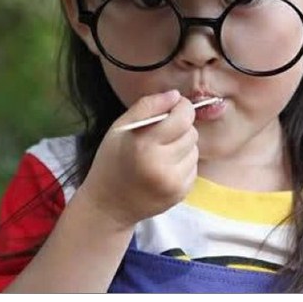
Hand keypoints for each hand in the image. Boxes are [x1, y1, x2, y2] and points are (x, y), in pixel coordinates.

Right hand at [78, 90, 197, 229]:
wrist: (108, 206)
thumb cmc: (111, 161)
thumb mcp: (120, 127)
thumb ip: (148, 106)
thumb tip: (176, 95)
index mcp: (145, 146)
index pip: (183, 117)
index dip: (182, 107)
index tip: (173, 106)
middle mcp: (162, 166)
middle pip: (191, 132)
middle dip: (181, 127)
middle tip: (162, 133)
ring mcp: (173, 183)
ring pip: (195, 149)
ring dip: (182, 145)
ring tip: (161, 151)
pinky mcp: (181, 194)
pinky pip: (193, 167)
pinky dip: (183, 162)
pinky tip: (164, 167)